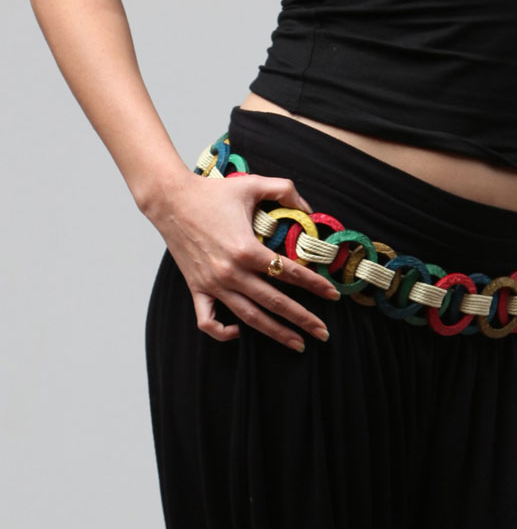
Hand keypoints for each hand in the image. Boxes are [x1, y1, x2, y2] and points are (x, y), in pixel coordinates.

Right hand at [159, 170, 340, 347]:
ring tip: (298, 344)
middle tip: (323, 333)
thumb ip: (284, 190)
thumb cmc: (210, 192)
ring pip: (250, 317)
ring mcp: (213, 284)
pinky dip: (223, 332)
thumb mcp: (252, 184)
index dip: (316, 285)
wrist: (170, 200)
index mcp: (247, 249)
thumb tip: (307, 208)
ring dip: (276, 333)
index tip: (333, 296)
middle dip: (303, 320)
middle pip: (275, 303)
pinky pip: (208, 321)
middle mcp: (231, 272)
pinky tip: (240, 332)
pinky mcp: (197, 289)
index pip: (290, 273)